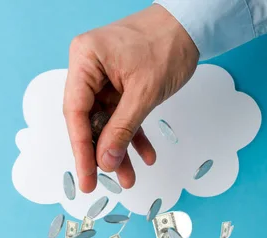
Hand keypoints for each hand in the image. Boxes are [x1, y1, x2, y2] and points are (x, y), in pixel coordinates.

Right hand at [63, 4, 198, 192]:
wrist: (191, 24)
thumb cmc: (167, 42)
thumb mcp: (143, 93)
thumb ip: (122, 130)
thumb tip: (105, 161)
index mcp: (85, 60)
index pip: (75, 112)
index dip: (81, 149)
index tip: (86, 176)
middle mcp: (89, 69)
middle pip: (87, 121)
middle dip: (100, 154)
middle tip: (98, 184)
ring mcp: (104, 78)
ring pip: (106, 124)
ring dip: (118, 151)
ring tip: (128, 177)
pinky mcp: (119, 86)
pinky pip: (121, 117)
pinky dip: (133, 136)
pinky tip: (145, 155)